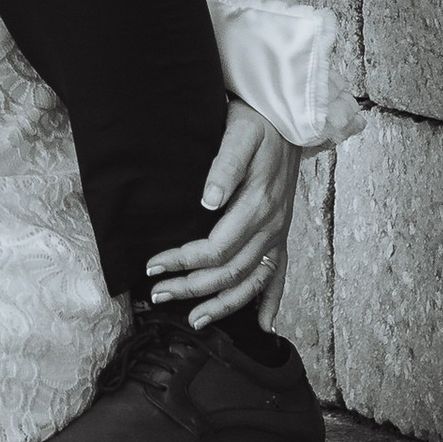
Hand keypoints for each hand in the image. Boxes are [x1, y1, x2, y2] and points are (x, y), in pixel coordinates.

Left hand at [146, 104, 298, 326]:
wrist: (289, 116)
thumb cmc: (258, 123)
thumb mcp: (239, 133)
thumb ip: (224, 167)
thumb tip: (208, 200)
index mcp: (257, 204)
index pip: (216, 249)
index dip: (182, 262)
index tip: (154, 266)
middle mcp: (271, 225)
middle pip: (230, 272)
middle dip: (191, 288)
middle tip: (157, 294)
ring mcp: (279, 232)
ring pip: (252, 281)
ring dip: (224, 305)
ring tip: (195, 320)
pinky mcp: (282, 233)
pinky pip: (279, 275)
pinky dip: (271, 301)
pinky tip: (264, 325)